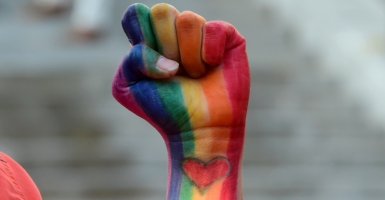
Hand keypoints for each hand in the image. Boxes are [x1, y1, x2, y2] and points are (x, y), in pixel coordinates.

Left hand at [112, 3, 249, 199]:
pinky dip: (210, 53)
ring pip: (189, 19)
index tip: (150, 64)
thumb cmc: (164, 110)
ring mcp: (201, 34)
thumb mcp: (128, 87)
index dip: (140, 34)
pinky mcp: (227, 38)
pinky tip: (212, 67)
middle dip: (166, 47)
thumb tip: (168, 57)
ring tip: (194, 75)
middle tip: (174, 72)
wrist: (198, 130)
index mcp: (149, 40)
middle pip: (162, 11)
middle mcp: (174, 33)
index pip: (136, 13)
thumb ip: (131, 59)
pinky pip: (215, 28)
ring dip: (189, 56)